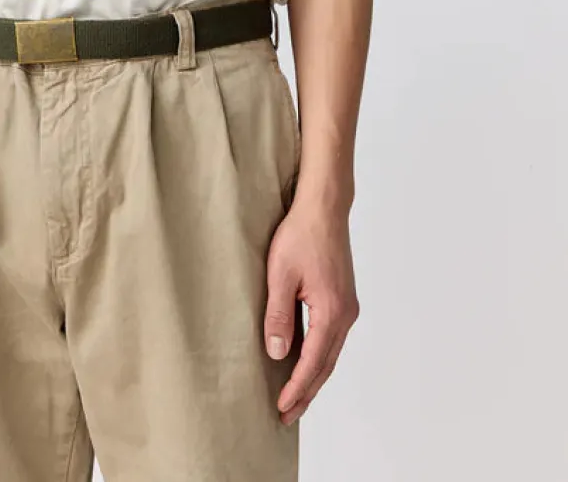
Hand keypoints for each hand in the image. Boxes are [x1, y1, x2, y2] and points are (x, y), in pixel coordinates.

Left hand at [263, 198, 359, 425]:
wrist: (324, 208)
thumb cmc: (301, 235)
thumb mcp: (280, 275)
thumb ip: (278, 316)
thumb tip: (278, 354)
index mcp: (332, 312)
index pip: (312, 362)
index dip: (296, 388)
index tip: (281, 408)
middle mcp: (345, 315)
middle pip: (326, 365)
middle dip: (306, 392)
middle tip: (287, 416)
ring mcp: (347, 307)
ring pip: (330, 353)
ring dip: (313, 376)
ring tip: (295, 397)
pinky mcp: (342, 298)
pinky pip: (331, 338)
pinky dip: (318, 356)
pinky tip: (305, 362)